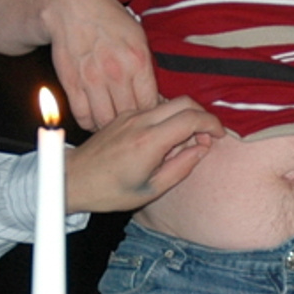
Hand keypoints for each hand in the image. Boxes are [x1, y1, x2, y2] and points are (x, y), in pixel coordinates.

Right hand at [44, 0, 157, 129]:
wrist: (71, 5)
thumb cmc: (107, 20)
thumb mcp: (138, 37)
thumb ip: (146, 69)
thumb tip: (157, 99)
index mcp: (138, 60)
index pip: (150, 104)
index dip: (151, 116)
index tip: (148, 118)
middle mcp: (116, 72)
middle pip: (129, 116)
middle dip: (132, 125)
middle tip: (130, 127)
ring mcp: (92, 79)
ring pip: (105, 121)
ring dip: (109, 127)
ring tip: (112, 124)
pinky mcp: (71, 83)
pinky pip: (83, 115)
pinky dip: (89, 123)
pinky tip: (94, 118)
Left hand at [64, 96, 223, 212]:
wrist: (74, 179)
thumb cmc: (109, 191)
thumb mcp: (151, 189)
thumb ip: (181, 168)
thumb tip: (202, 149)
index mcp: (149, 141)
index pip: (192, 118)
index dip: (212, 125)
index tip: (219, 137)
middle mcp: (140, 121)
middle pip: (184, 102)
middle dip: (202, 116)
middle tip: (205, 139)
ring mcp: (130, 115)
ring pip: (169, 103)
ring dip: (185, 118)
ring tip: (182, 145)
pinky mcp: (124, 116)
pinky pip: (154, 109)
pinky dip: (168, 119)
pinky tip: (164, 141)